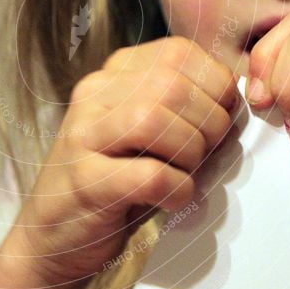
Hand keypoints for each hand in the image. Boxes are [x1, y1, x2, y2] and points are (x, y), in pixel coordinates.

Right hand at [15, 36, 239, 284]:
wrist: (52, 236)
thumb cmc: (113, 182)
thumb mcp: (145, 132)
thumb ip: (182, 107)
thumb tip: (237, 99)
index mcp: (113, 75)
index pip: (179, 53)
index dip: (216, 85)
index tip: (218, 119)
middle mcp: (93, 95)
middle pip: (172, 85)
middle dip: (208, 123)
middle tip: (204, 156)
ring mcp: (83, 136)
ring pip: (156, 120)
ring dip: (190, 154)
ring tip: (185, 175)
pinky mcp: (84, 181)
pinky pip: (149, 175)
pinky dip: (177, 189)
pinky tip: (172, 200)